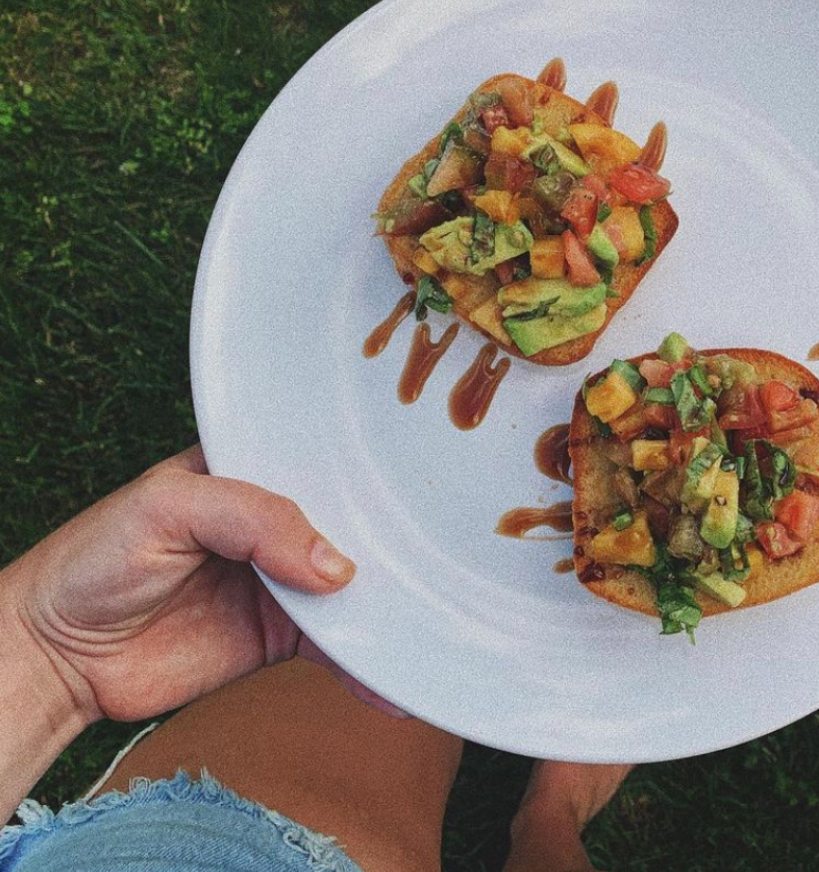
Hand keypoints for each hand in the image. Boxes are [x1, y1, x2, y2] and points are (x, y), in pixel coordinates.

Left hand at [3, 445, 400, 725]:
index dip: (363, 478)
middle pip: (347, 528)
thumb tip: (334, 565)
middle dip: (388, 544)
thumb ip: (253, 520)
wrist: (57, 657)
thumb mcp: (169, 508)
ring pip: (349, 589)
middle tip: (435, 563)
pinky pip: (333, 646)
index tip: (408, 496)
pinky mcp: (278, 635)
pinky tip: (388, 680)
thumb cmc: (95, 559)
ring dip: (384, 608)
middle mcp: (273, 523)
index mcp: (251, 471)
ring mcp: (279, 580)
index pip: (320, 465)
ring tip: (426, 623)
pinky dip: (362, 663)